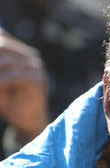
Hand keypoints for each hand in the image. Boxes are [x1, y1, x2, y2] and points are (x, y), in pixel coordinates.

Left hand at [0, 29, 47, 143]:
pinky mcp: (38, 80)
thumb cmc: (8, 101)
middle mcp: (31, 56)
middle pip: (3, 44)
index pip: (2, 36)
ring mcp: (36, 68)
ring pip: (6, 61)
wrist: (27, 122)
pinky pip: (13, 76)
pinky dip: (0, 83)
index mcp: (20, 52)